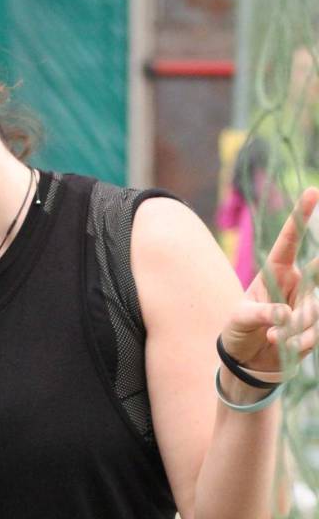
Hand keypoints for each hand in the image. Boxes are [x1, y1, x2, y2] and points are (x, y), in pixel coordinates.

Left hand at [221, 187, 318, 371]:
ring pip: (314, 310)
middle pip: (317, 271)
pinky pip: (315, 333)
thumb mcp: (241, 318)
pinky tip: (280, 345)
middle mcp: (294, 284)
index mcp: (274, 271)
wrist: (247, 359)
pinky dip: (299, 342)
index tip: (312, 191)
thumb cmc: (239, 329)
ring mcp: (306, 306)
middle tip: (317, 267)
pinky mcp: (312, 329)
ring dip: (295, 327)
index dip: (301, 217)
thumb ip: (262, 313)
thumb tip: (286, 315)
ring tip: (272, 336)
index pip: (289, 241)